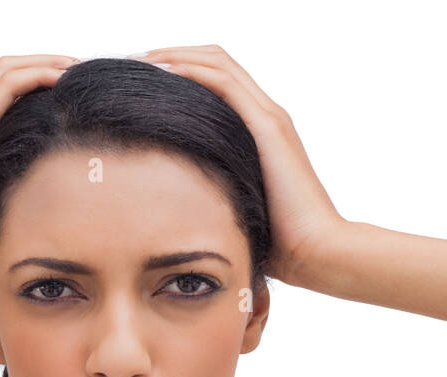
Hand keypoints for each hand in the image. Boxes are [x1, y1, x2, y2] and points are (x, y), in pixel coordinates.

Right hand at [0, 54, 79, 291]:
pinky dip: (36, 75)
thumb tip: (55, 217)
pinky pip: (6, 87)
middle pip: (5, 73)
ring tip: (78, 66)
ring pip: (6, 71)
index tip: (74, 89)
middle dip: (45, 63)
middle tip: (81, 68)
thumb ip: (17, 203)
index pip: (4, 95)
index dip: (37, 82)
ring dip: (45, 62)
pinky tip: (63, 78)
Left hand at [133, 46, 345, 290]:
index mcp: (260, 131)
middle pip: (214, 60)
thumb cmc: (278, 244)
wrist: (316, 252)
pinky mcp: (268, 127)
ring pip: (217, 62)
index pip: (217, 79)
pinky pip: (223, 83)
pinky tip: (159, 73)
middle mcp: (266, 114)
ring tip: (136, 60)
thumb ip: (213, 196)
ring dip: (174, 55)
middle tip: (130, 60)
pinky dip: (189, 72)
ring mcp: (269, 118)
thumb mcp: (235, 210)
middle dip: (170, 53)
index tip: (138, 80)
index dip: (179, 69)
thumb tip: (173, 210)